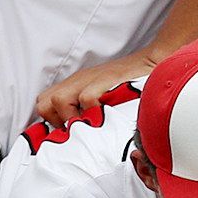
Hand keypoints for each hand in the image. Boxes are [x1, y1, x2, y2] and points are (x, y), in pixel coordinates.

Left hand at [32, 50, 161, 126]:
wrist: (154, 62)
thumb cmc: (131, 84)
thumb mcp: (103, 95)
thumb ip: (88, 110)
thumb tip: (78, 135)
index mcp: (74, 86)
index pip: (43, 104)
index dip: (51, 122)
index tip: (66, 135)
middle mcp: (77, 81)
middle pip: (45, 103)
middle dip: (57, 121)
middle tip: (78, 130)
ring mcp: (90, 79)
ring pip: (59, 100)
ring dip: (72, 118)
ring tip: (91, 125)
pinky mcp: (105, 80)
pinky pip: (86, 98)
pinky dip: (92, 111)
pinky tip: (105, 118)